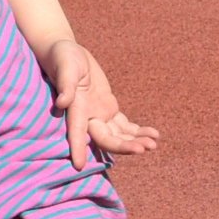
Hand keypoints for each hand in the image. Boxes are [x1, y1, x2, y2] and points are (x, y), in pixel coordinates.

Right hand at [41, 40, 159, 166]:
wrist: (68, 53)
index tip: (79, 166)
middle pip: (106, 139)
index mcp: (75, 109)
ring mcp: (100, 115)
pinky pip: (125, 126)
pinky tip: (155, 135)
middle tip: (143, 148)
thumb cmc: (62, 58)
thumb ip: (65, 85)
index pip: (76, 132)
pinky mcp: (109, 108)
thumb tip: (63, 103)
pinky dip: (138, 132)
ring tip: (154, 143)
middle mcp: (87, 117)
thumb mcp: (65, 68)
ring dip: (135, 141)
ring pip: (119, 135)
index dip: (78, 148)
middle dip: (124, 146)